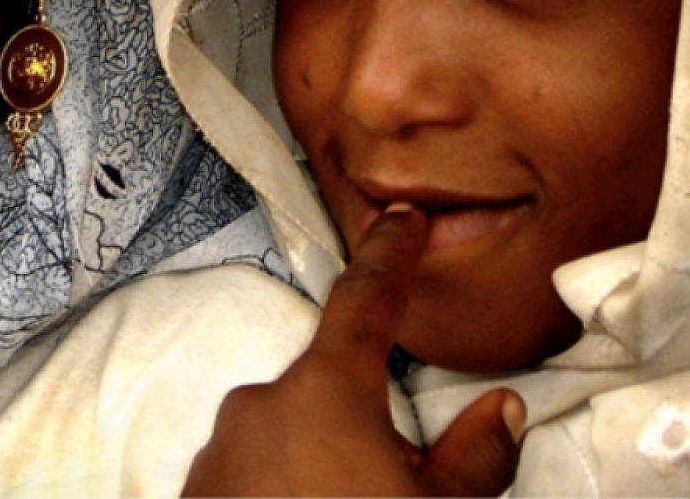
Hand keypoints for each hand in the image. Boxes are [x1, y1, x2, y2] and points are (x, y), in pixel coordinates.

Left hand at [182, 204, 524, 496]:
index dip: (389, 256)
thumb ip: (472, 457)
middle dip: (362, 425)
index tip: (399, 219)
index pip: (366, 301)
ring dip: (318, 468)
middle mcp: (260, 406)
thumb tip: (497, 410)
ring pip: (286, 438)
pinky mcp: (191, 496)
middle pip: (327, 391)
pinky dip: (280, 495)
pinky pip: (249, 477)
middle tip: (394, 483)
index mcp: (326, 393)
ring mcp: (218, 453)